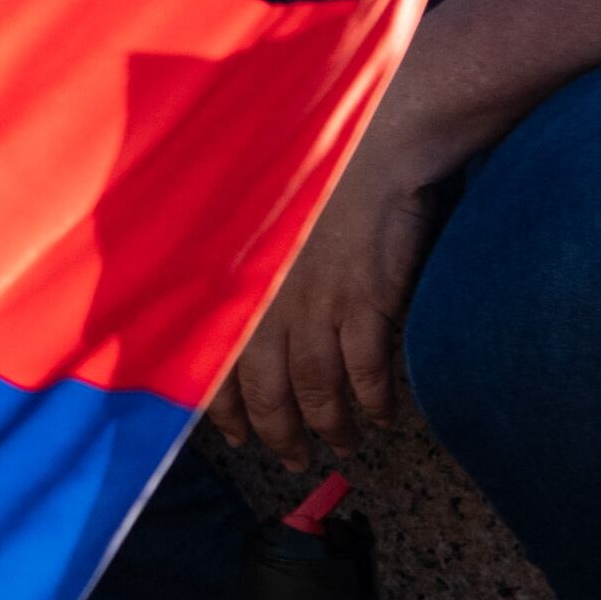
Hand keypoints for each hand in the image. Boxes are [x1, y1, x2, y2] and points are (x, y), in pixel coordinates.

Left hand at [213, 127, 453, 468]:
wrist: (376, 140)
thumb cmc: (317, 167)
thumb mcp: (259, 215)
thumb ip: (239, 263)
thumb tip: (224, 307)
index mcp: (239, 281)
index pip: (218, 364)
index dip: (228, 409)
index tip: (239, 436)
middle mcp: (270, 299)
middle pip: (267, 389)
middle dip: (279, 433)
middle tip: (292, 459)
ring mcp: (318, 303)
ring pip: (317, 389)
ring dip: (330, 424)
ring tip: (341, 443)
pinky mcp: (366, 300)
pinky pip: (368, 371)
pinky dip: (374, 400)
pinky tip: (382, 416)